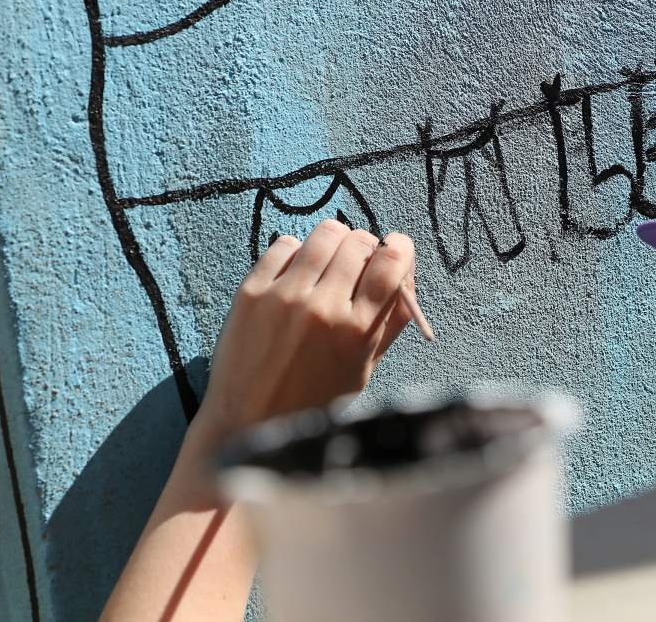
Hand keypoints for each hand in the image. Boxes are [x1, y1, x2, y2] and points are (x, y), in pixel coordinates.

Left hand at [195, 218, 415, 440]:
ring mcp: (285, 297)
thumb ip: (393, 317)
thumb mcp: (366, 364)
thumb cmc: (317, 396)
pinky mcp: (252, 291)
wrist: (251, 421)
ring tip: (327, 267)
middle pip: (359, 241)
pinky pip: (285, 244)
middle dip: (366, 249)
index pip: (392, 259)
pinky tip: (296, 277)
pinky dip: (297, 253)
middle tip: (357, 268)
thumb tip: (405, 268)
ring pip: (325, 234)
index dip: (399, 248)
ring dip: (334, 244)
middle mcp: (324, 308)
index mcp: (359, 329)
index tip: (393, 252)